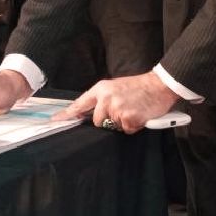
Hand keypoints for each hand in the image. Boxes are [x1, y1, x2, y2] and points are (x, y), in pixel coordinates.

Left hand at [51, 71, 179, 133]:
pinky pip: (126, 130)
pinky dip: (133, 126)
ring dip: (123, 123)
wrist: (160, 85)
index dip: (67, 114)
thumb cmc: (139, 87)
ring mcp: (117, 109)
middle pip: (97, 121)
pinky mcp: (128, 119)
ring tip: (133, 110)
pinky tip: (139, 114)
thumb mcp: (116, 87)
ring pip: (113, 127)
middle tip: (123, 110)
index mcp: (101, 89)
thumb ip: (102, 98)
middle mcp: (106, 99)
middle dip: (108, 120)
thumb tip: (91, 113)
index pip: (80, 104)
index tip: (55, 121)